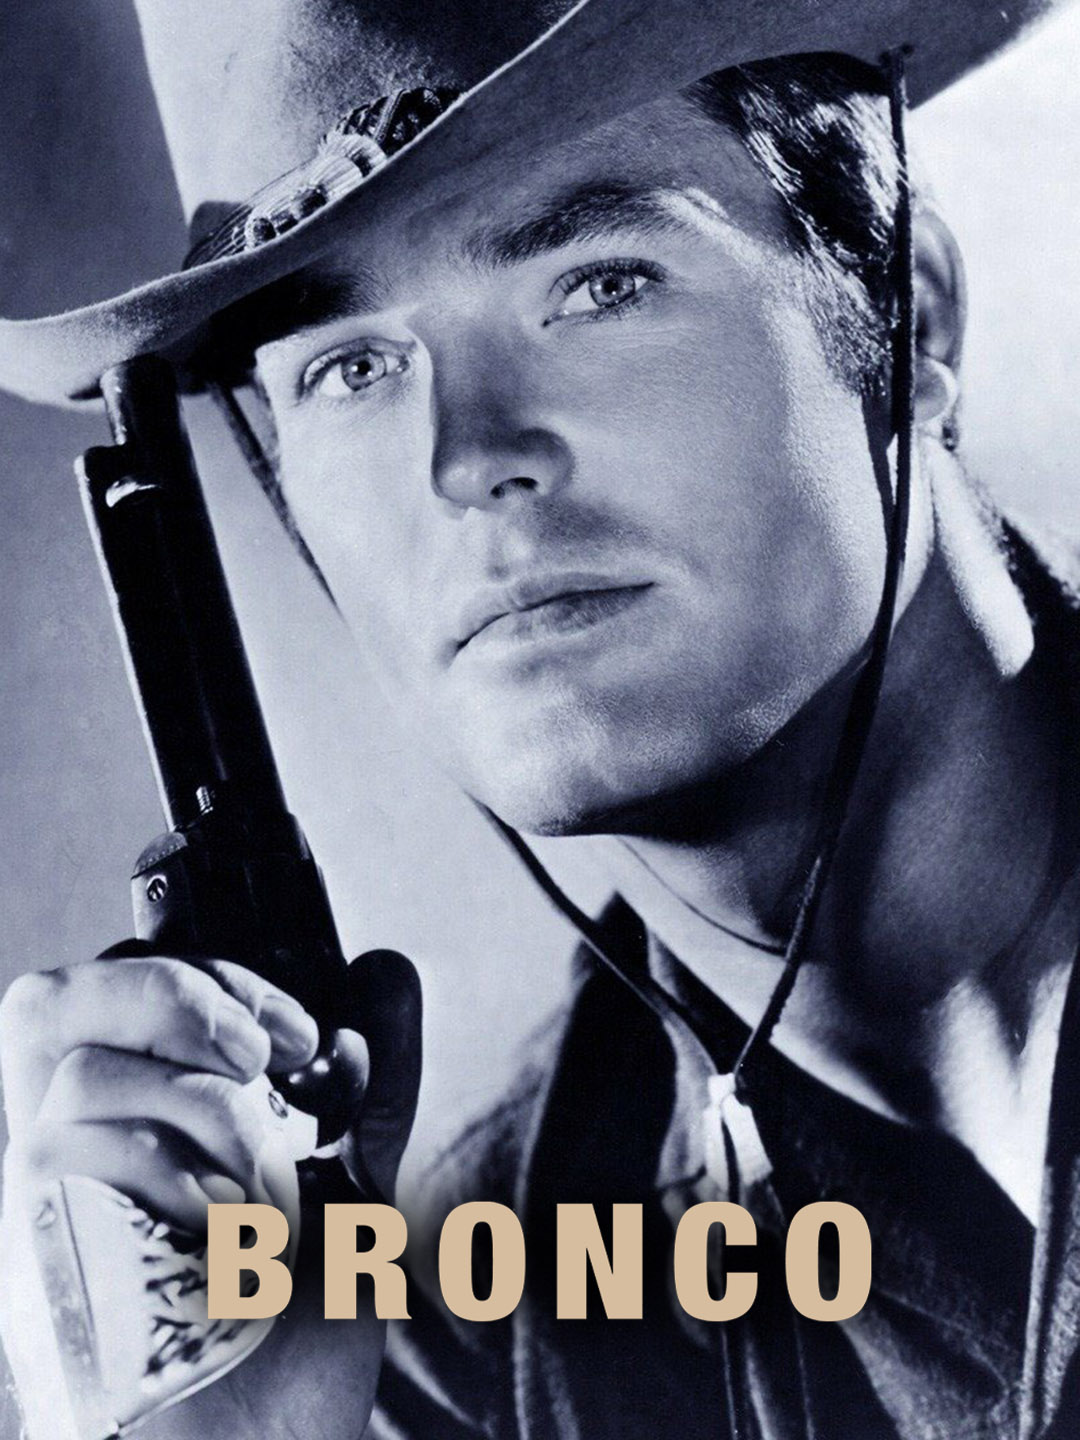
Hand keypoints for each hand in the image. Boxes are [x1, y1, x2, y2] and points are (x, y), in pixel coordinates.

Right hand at [0, 945, 421, 1438]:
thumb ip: (369, 1079)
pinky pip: (69, 1151)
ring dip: (205, 1110)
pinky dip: (170, 1169)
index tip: (298, 1029)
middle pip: (54, 1001)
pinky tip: (226, 1227)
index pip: (113, 984)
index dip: (200, 972)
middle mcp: (73, 1146)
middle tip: (262, 1057)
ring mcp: (43, 1197)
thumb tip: (387, 969)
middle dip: (174, 995)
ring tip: (265, 1186)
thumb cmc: (296, 1327)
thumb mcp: (354, 1178)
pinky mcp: (31, 1245)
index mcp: (140, 1114)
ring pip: (84, 1072)